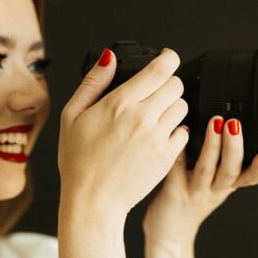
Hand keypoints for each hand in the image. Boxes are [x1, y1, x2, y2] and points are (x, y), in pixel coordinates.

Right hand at [58, 48, 187, 216]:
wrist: (93, 200)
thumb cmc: (79, 161)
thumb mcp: (72, 115)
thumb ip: (94, 83)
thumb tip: (109, 57)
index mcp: (119, 103)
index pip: (159, 70)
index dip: (169, 59)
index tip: (168, 58)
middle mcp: (142, 118)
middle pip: (176, 85)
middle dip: (169, 84)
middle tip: (157, 92)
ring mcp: (158, 138)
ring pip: (183, 107)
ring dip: (173, 106)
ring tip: (157, 115)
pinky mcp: (167, 156)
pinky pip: (184, 132)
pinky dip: (176, 130)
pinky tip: (160, 135)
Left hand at [142, 116, 257, 247]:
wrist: (169, 232)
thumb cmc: (192, 203)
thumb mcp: (216, 187)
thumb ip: (224, 165)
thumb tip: (232, 129)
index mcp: (226, 187)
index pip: (249, 179)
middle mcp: (213, 191)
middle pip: (229, 171)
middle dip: (234, 147)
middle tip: (235, 124)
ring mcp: (193, 192)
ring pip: (206, 169)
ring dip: (212, 146)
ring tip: (216, 124)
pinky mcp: (173, 192)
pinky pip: (176, 168)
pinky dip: (180, 150)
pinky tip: (182, 131)